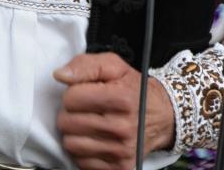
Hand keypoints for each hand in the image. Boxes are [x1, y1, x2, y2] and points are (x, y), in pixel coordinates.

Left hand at [55, 52, 175, 168]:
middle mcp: (123, 128)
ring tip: (87, 125)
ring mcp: (122, 151)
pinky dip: (83, 152)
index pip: (71, 98)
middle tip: (83, 110)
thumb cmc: (133, 89)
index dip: (72, 93)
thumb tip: (59, 75)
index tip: (83, 94)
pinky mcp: (121, 167)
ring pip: (71, 145)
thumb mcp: (113, 66)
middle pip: (67, 123)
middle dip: (69, 114)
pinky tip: (94, 140)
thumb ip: (84, 65)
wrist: (163, 116)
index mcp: (120, 99)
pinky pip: (82, 163)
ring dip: (74, 134)